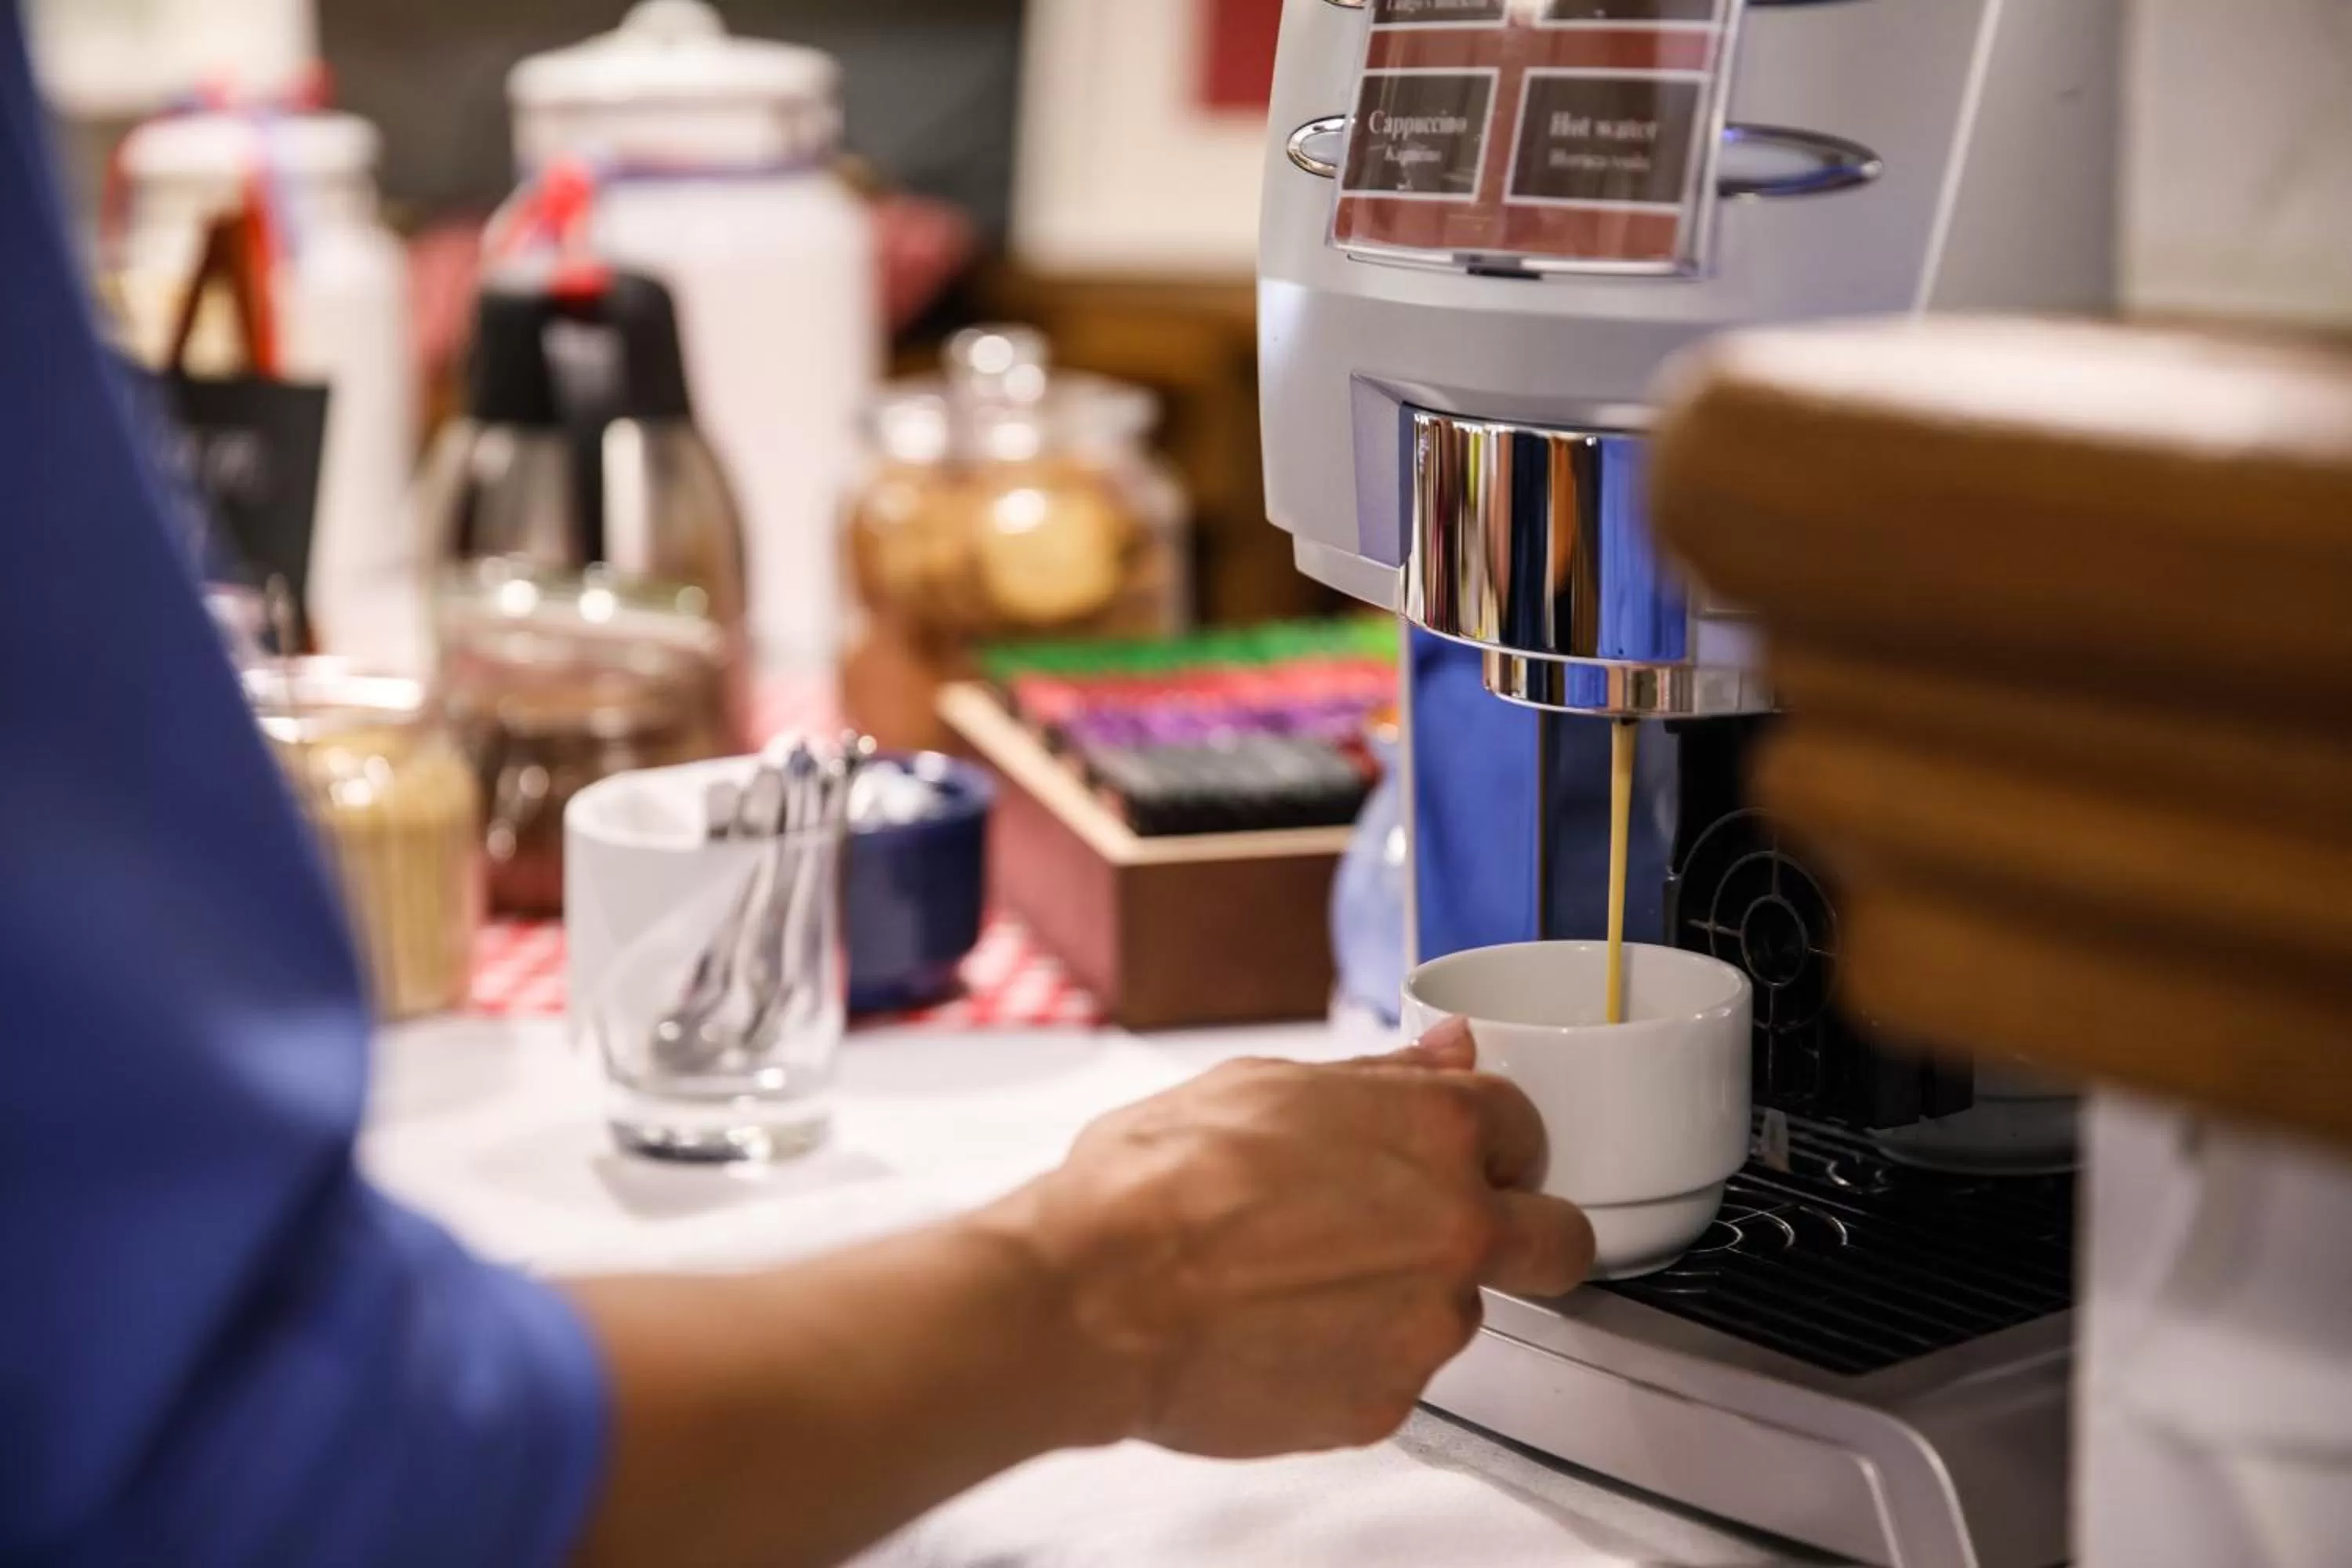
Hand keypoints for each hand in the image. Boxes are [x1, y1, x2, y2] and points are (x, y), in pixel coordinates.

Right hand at [979, 1021, 1595, 1457]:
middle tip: (1446, 1232)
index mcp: (1434, 1131)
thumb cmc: (1157, 1182)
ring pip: (1462, 1312)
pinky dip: (1353, 1357)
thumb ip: (1383, 1077)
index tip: (1461, 1156)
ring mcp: (1427, 1326)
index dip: (1489, 1141)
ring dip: (1411, 1297)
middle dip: (1526, 1235)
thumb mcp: (1267, 1085)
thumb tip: (1449, 1051)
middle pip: (1560, 1242)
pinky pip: (1395, 1375)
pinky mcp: (1385, 1404)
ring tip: (1305, 1279)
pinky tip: (1283, 1328)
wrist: (1095, 1295)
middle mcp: (1456, 1229)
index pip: (1527, 1128)